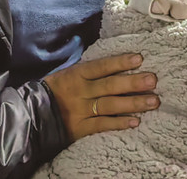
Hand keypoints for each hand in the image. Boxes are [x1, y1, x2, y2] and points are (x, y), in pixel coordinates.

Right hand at [44, 53, 158, 141]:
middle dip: (133, 83)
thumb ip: (88, 71)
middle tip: (152, 80)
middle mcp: (81, 91)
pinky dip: (119, 123)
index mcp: (77, 74)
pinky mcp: (81, 127)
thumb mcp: (68, 73)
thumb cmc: (55, 90)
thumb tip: (114, 63)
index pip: (102, 66)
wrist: (33, 113)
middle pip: (110, 86)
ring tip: (153, 101)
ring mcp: (81, 110)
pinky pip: (102, 125)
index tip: (139, 59)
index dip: (120, 62)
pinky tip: (135, 122)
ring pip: (110, 105)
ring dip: (133, 104)